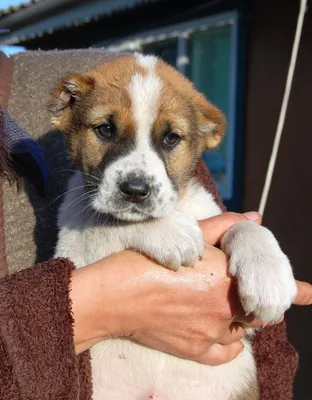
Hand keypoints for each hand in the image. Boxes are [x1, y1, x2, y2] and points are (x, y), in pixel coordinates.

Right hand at [70, 212, 311, 365]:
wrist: (114, 296)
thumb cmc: (146, 262)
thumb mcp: (187, 235)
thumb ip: (223, 226)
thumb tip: (253, 217)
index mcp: (225, 280)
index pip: (269, 287)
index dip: (294, 291)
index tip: (308, 292)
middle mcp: (224, 310)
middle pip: (255, 310)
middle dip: (253, 299)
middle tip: (235, 289)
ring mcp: (210, 334)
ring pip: (241, 329)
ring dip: (238, 318)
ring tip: (217, 304)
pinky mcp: (195, 350)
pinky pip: (226, 352)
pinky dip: (229, 342)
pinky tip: (219, 329)